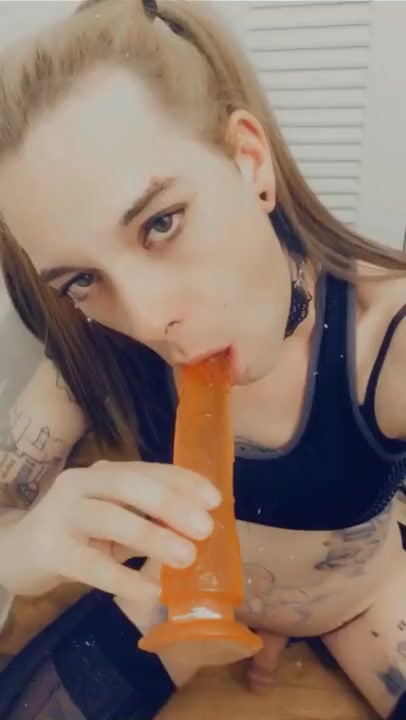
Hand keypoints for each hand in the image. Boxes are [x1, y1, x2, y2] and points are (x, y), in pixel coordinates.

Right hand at [0, 460, 220, 599]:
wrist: (18, 552)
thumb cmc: (78, 534)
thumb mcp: (115, 521)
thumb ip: (149, 521)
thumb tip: (198, 534)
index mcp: (104, 473)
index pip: (148, 470)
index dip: (183, 482)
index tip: (215, 500)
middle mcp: (81, 484)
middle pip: (129, 486)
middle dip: (170, 504)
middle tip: (204, 528)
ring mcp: (62, 513)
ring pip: (110, 519)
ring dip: (151, 537)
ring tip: (186, 557)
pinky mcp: (49, 548)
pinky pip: (89, 564)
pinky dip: (122, 578)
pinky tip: (149, 592)